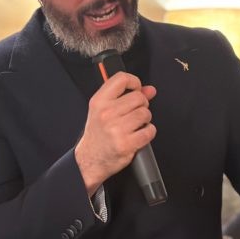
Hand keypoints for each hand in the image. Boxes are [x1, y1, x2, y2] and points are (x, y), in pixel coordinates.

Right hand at [75, 72, 156, 195]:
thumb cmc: (98, 135)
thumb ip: (126, 96)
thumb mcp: (104, 111)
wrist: (90, 160)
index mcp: (99, 102)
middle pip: (138, 97)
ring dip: (145, 120)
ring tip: (136, 125)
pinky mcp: (126, 144)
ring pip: (145, 114)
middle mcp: (106, 113)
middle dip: (141, 105)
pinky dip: (148, 132)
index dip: (134, 82)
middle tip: (134, 113)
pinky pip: (149, 131)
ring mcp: (116, 129)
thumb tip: (149, 90)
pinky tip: (139, 134)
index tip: (136, 89)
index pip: (121, 78)